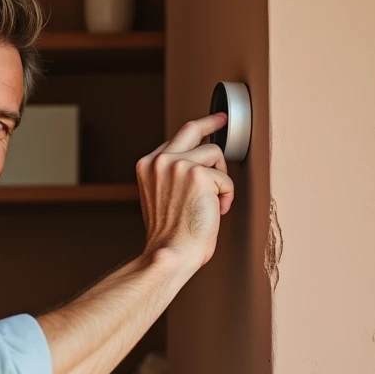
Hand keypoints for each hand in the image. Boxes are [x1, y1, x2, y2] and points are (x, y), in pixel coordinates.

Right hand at [135, 113, 235, 270]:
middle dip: (212, 122)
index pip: (176, 140)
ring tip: (213, 203)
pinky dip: (226, 196)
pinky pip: (225, 178)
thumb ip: (172, 177)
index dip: (196, 132)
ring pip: (214, 154)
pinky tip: (215, 211)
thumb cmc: (170, 236)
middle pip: (192, 129)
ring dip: (220, 180)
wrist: (171, 253)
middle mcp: (160, 161)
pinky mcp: (198, 175)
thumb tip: (199, 165)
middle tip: (222, 120)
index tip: (209, 124)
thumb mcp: (161, 197)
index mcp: (148, 167)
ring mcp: (178, 165)